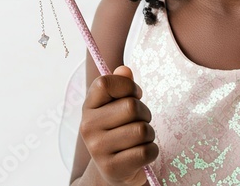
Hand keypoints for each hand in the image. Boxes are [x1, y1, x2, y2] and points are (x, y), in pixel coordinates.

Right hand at [79, 66, 157, 185]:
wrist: (114, 171)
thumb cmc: (119, 132)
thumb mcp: (117, 107)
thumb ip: (122, 86)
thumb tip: (125, 69)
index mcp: (88, 107)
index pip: (106, 83)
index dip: (128, 86)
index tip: (134, 96)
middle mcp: (87, 127)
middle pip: (132, 107)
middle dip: (145, 114)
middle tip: (140, 122)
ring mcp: (98, 150)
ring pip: (142, 130)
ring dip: (149, 134)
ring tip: (139, 140)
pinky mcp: (112, 169)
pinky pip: (146, 151)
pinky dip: (152, 152)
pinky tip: (141, 154)